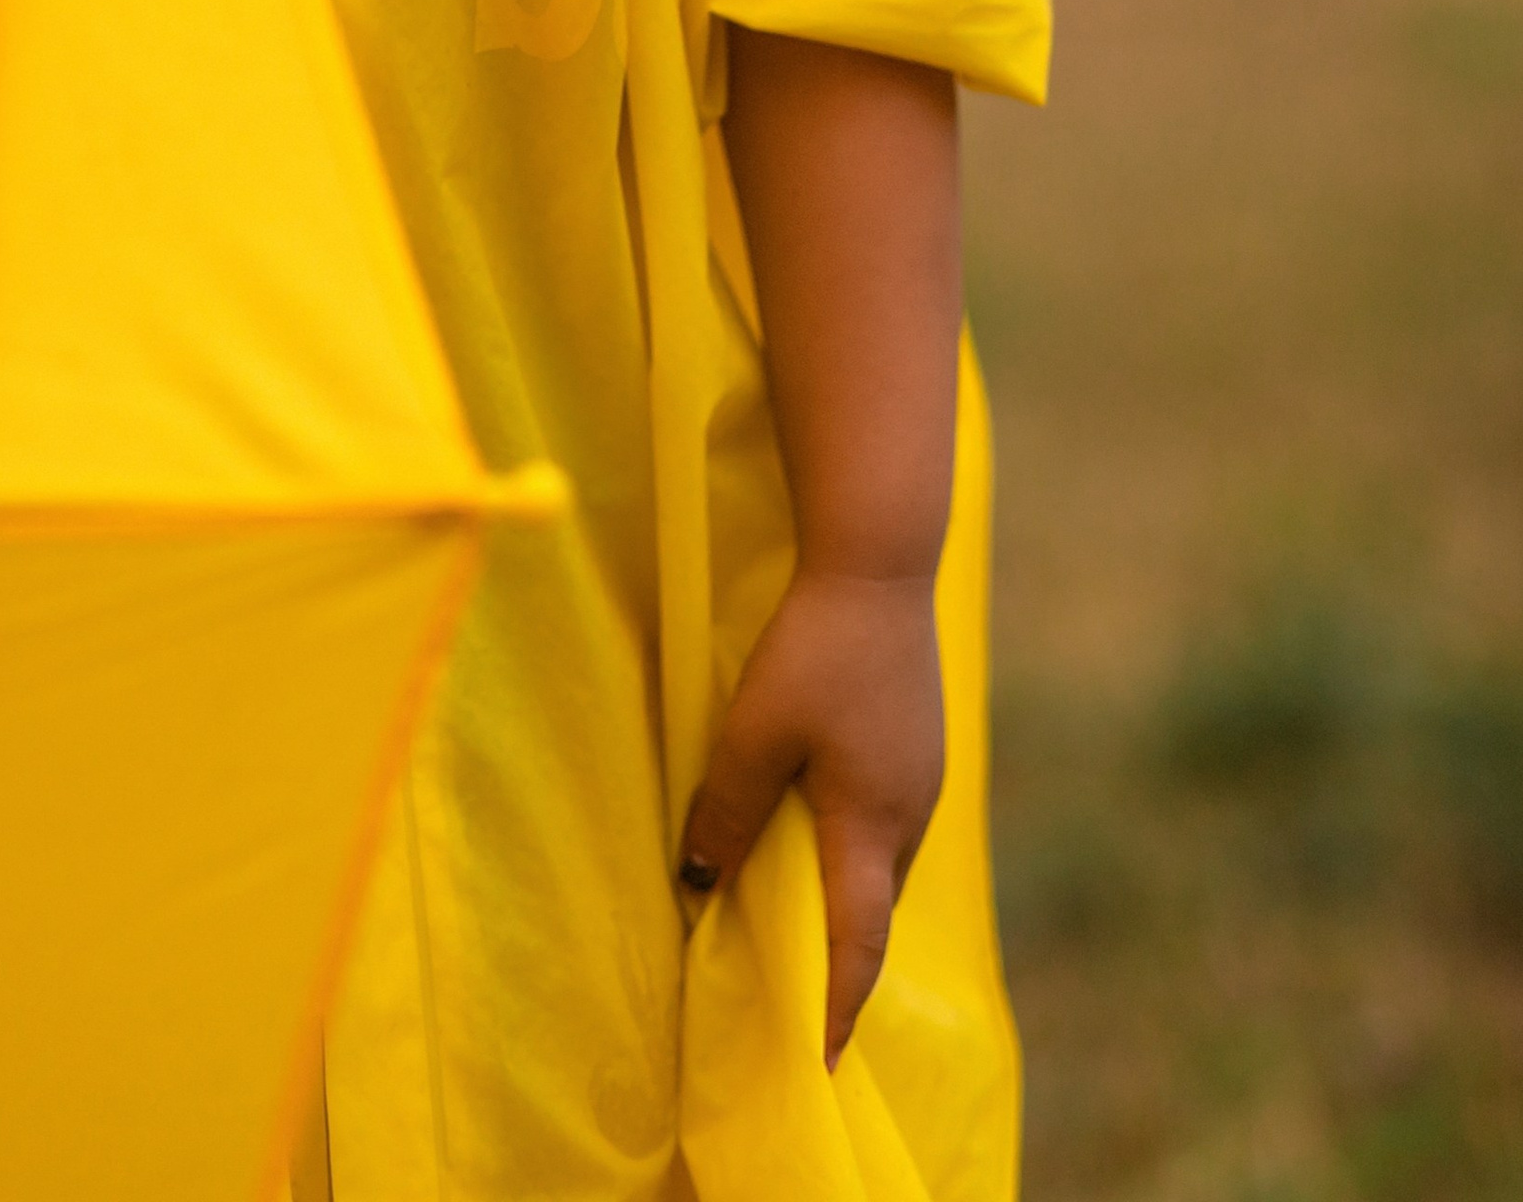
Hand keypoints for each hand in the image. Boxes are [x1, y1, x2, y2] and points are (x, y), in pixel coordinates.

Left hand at [675, 566, 945, 1067]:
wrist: (879, 562)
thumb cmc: (814, 649)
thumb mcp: (753, 734)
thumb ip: (727, 813)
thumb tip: (697, 884)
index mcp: (872, 823)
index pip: (857, 942)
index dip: (836, 1004)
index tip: (819, 1060)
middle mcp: (911, 811)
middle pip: (872, 906)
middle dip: (838, 954)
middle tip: (791, 992)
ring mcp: (923, 774)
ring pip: (879, 859)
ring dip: (845, 892)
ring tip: (798, 915)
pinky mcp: (918, 740)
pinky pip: (886, 818)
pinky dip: (854, 843)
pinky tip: (822, 824)